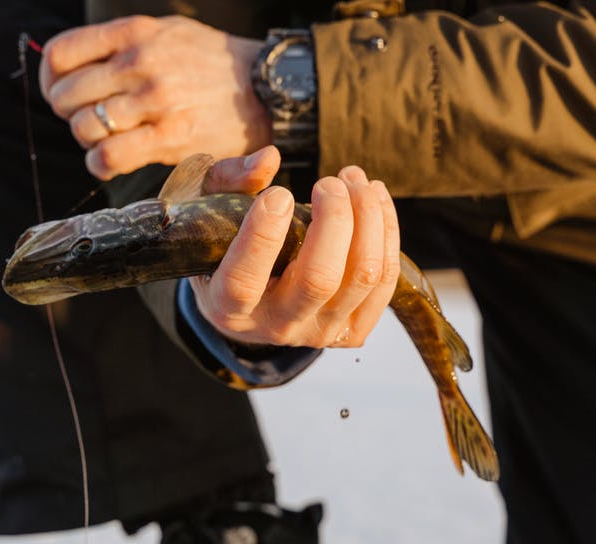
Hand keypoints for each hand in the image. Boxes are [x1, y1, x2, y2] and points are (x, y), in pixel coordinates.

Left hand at [40, 16, 270, 179]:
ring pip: (84, 126)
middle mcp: (140, 61)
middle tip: (89, 122)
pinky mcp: (169, 136)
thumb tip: (73, 62)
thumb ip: (122, 43)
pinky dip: (100, 163)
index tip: (61, 94)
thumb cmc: (210, 63)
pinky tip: (112, 161)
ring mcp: (154, 99)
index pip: (61, 54)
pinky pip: (109, 155)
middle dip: (69, 114)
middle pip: (66, 94)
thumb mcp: (167, 32)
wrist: (265, 88)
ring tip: (106, 140)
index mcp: (134, 32)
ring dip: (87, 140)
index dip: (50, 80)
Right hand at [191, 148, 401, 348]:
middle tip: (329, 183)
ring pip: (362, 277)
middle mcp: (276, 327)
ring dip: (368, 218)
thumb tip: (269, 158)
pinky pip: (385, 281)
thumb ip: (230, 182)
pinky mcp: (351, 330)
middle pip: (319, 279)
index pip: (244, 282)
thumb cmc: (223, 244)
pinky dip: (387, 232)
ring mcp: (319, 332)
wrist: (248, 301)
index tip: (280, 194)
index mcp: (227, 307)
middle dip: (334, 219)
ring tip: (353, 179)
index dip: (262, 237)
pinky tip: (374, 197)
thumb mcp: (209, 212)